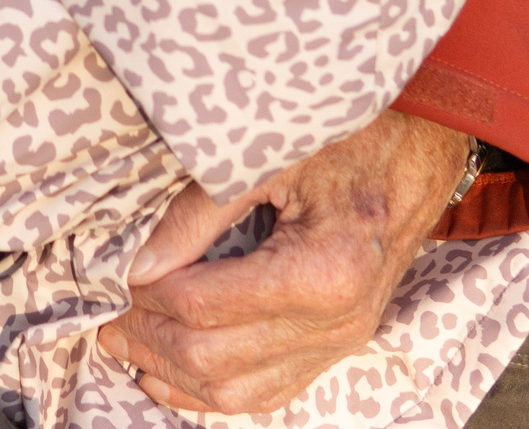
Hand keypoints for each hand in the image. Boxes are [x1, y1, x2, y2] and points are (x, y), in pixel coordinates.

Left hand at [97, 112, 470, 414]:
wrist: (423, 149)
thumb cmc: (354, 136)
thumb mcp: (273, 155)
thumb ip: (202, 211)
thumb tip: (141, 263)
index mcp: (323, 271)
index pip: (204, 306)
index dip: (148, 295)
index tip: (117, 276)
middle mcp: (338, 321)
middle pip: (215, 358)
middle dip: (150, 339)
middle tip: (105, 316)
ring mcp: (344, 341)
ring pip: (240, 392)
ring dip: (175, 374)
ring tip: (126, 345)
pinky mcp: (341, 345)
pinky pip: (271, 391)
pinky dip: (215, 392)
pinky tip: (171, 376)